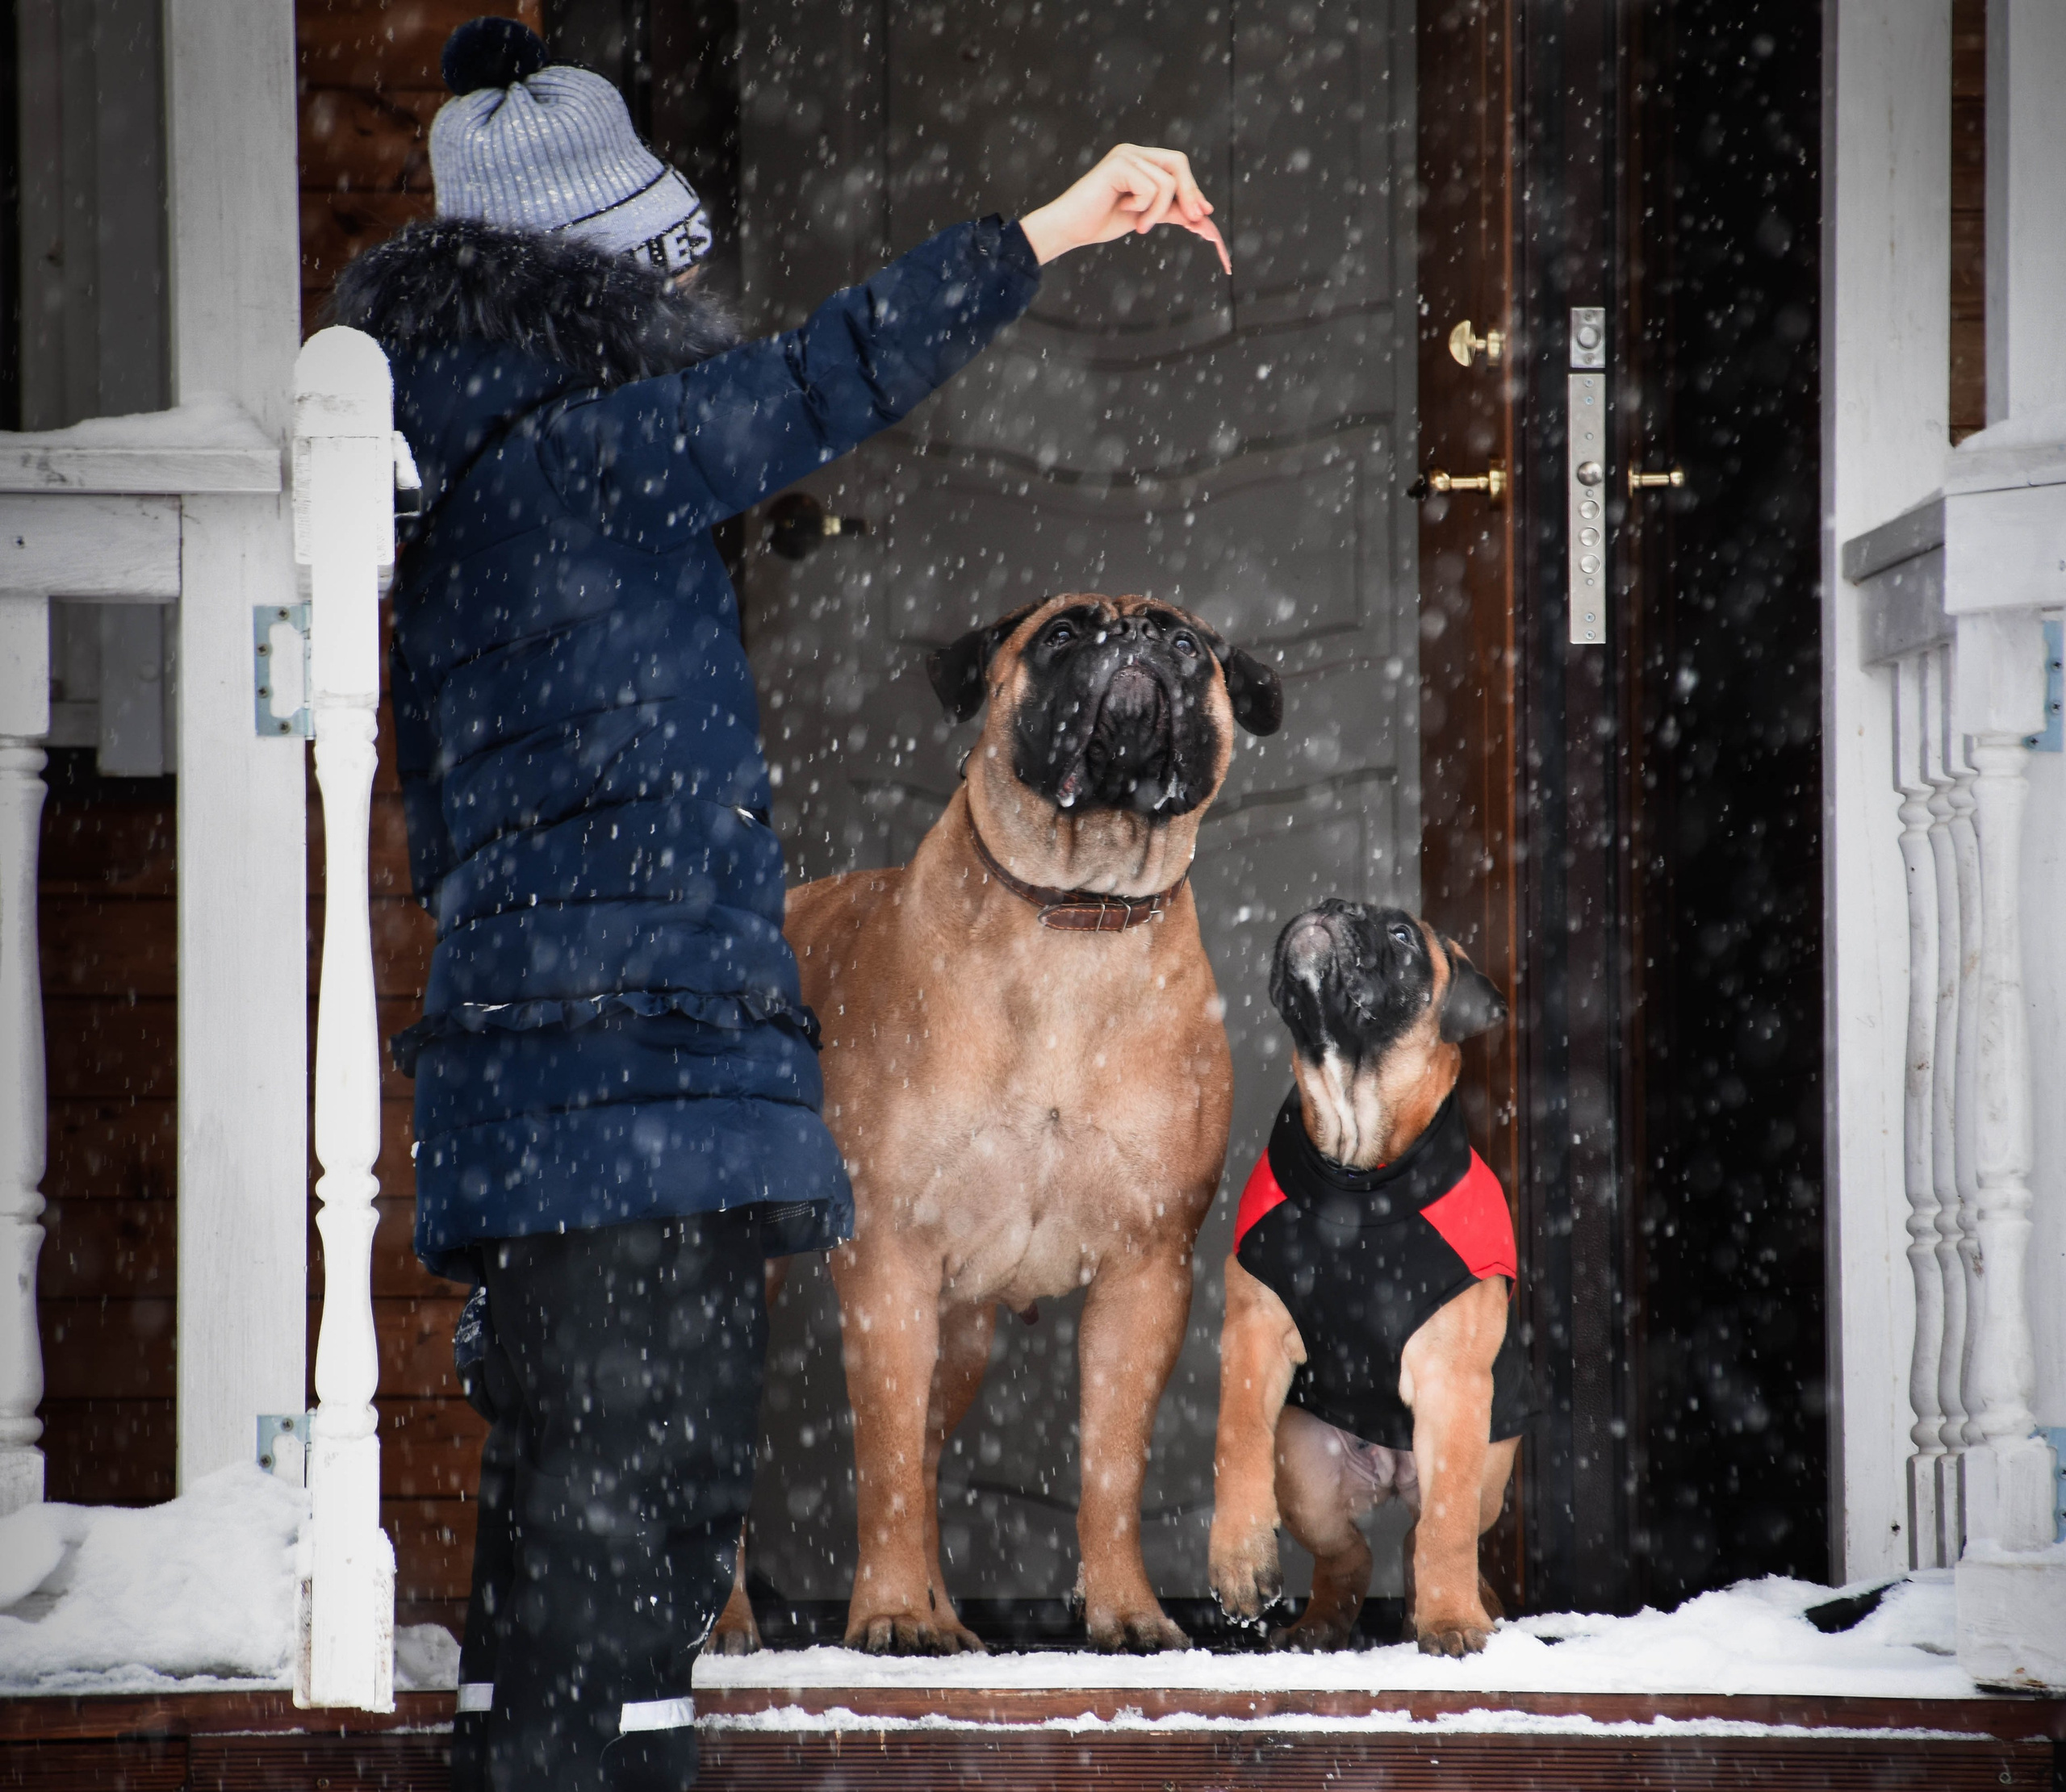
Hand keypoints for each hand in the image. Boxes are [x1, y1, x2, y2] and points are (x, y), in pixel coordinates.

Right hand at [1019, 144, 1230, 273]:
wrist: (1070, 228)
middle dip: (1189, 193)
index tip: (1204, 213)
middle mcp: (1133, 152)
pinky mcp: (1119, 165)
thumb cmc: (1100, 221)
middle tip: (1192, 219)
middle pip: (1178, 163)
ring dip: (1158, 211)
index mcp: (1139, 161)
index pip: (1176, 166)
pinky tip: (1123, 209)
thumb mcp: (1144, 216)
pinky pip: (1151, 188)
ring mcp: (1125, 155)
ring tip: (1140, 225)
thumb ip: (1170, 211)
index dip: (1193, 188)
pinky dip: (1143, 207)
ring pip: (1167, 183)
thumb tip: (1201, 217)